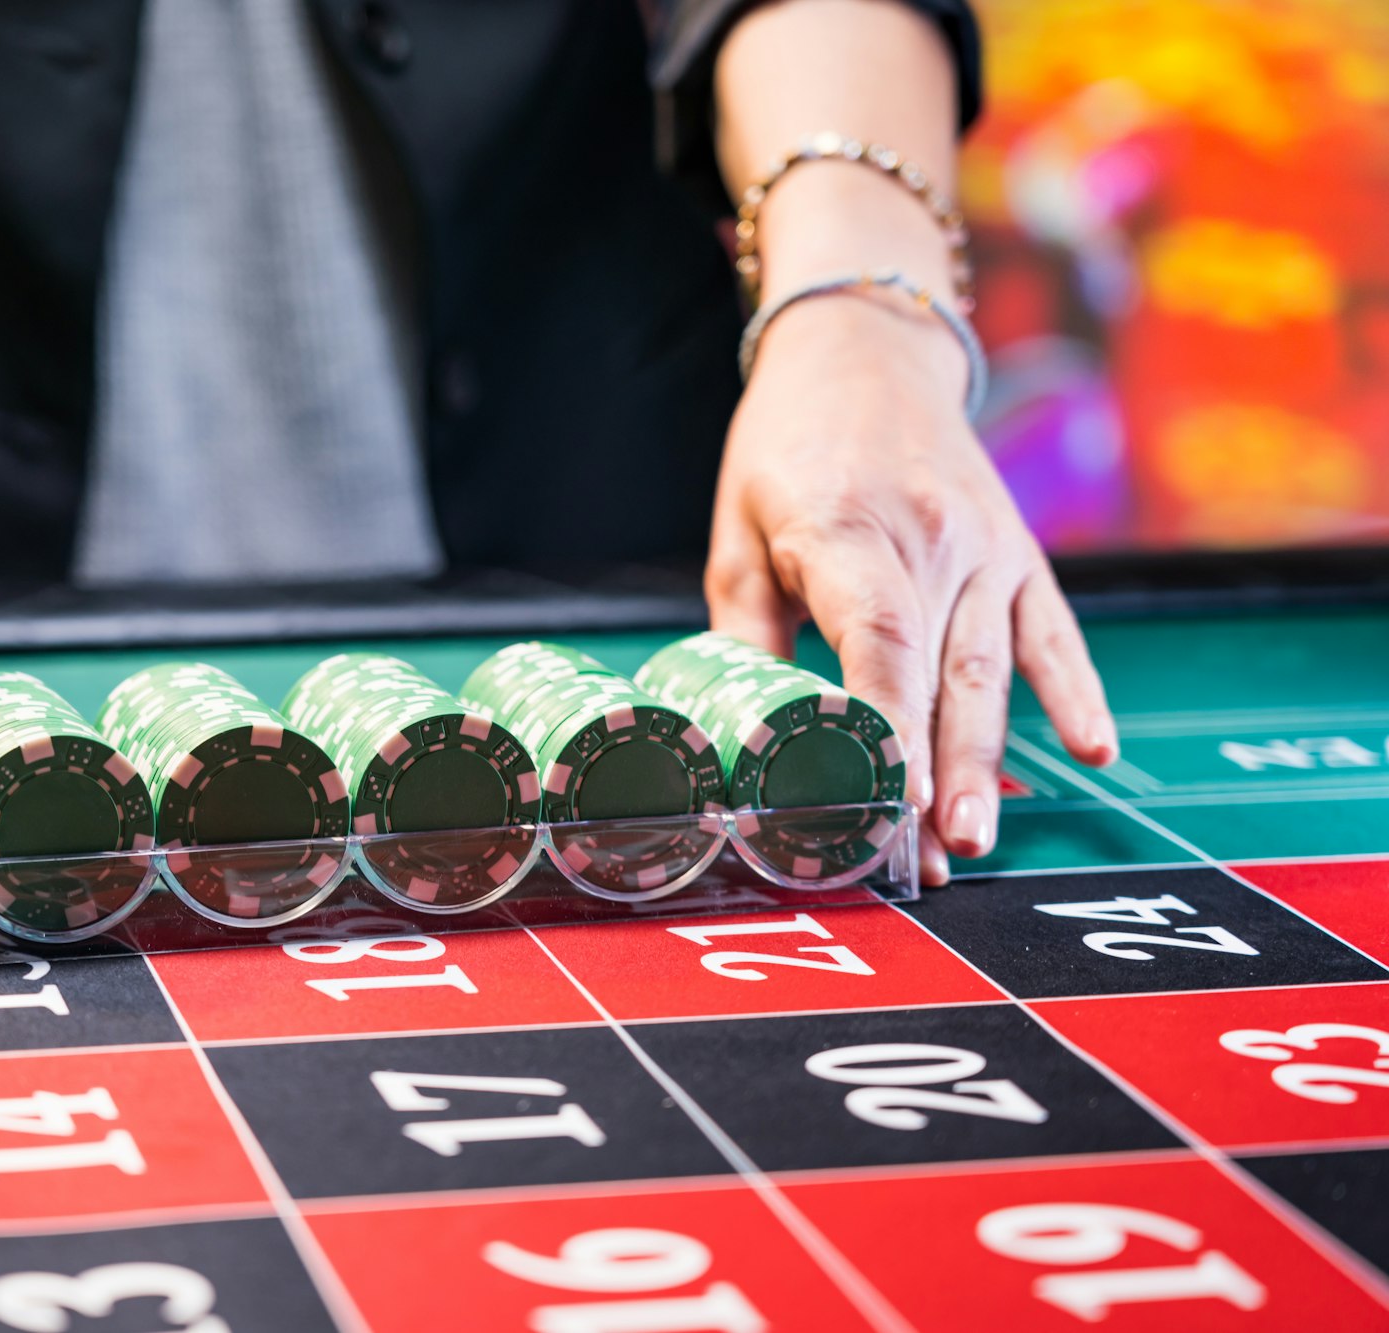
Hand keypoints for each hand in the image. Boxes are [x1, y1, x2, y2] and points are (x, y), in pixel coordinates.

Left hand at [705, 294, 1117, 884]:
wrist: (867, 351)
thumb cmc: (786, 451)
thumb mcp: (738, 535)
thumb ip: (742, 635)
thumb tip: (739, 738)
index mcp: (847, 531)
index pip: (875, 641)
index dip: (885, 725)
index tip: (885, 801)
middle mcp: (931, 540)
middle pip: (938, 677)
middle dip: (934, 777)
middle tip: (927, 862)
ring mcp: (987, 549)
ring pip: (994, 671)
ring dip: (988, 762)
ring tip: (976, 839)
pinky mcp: (1021, 553)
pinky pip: (1053, 633)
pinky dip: (1075, 693)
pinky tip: (1095, 752)